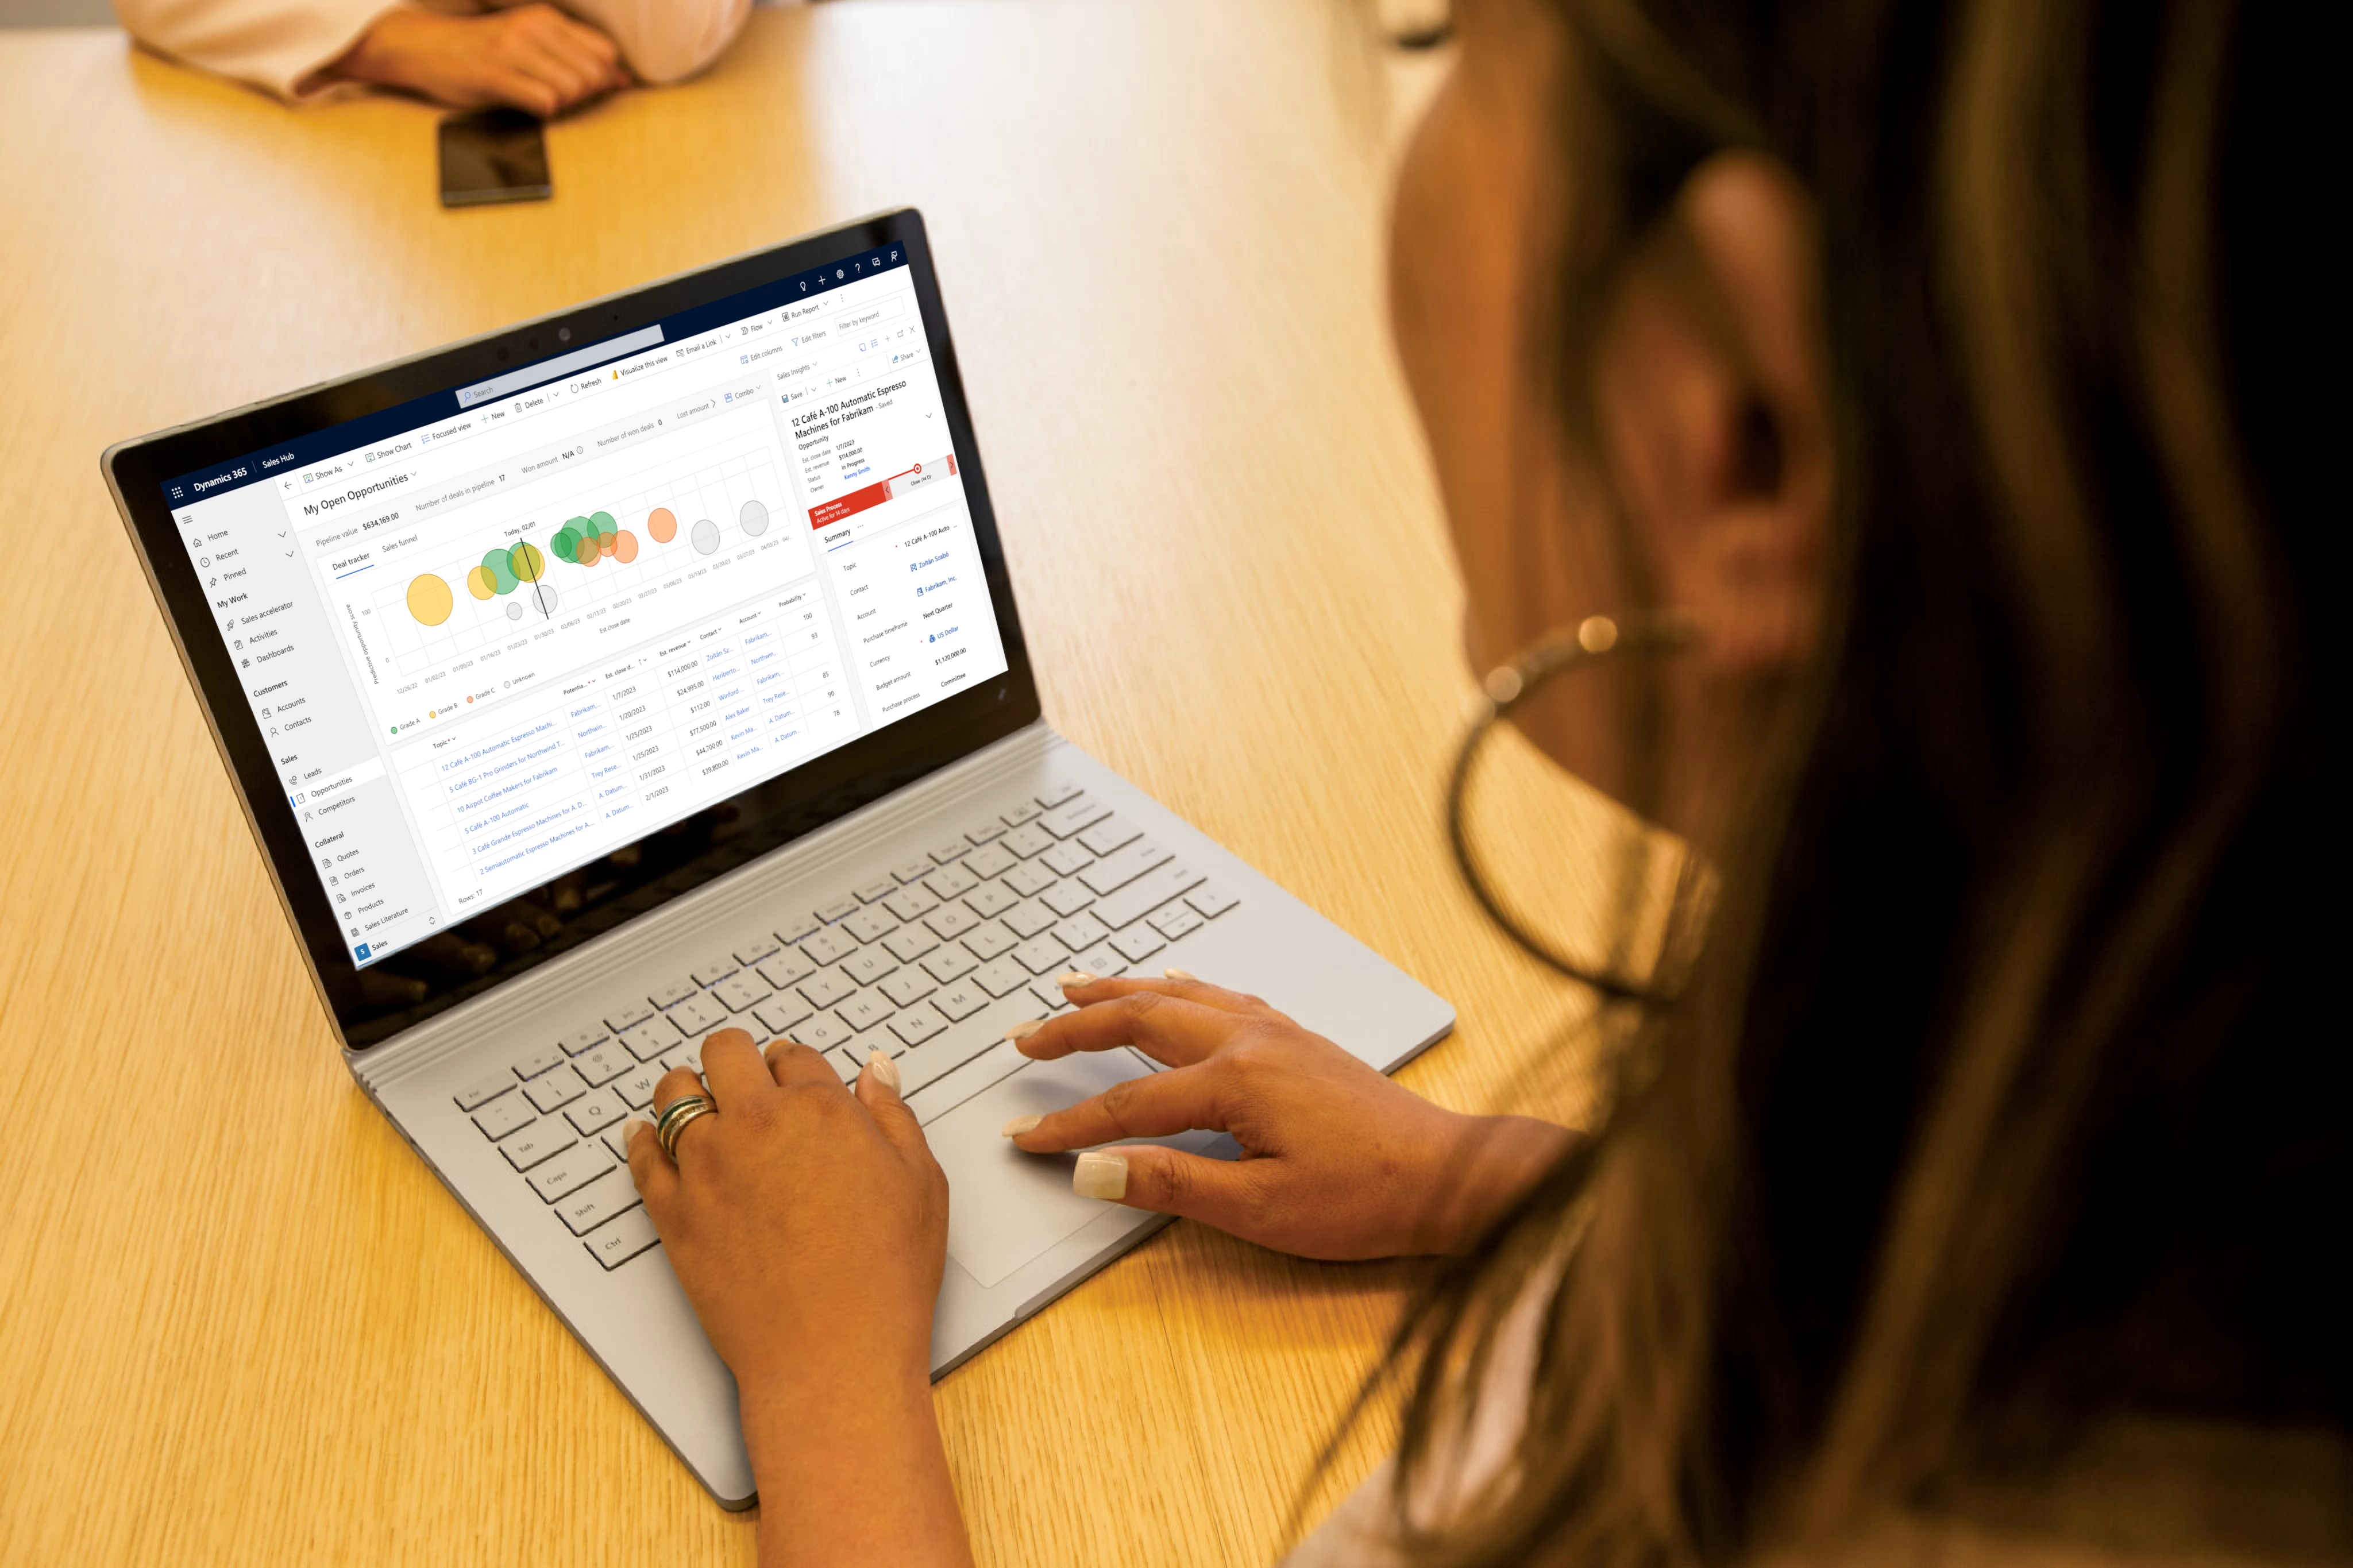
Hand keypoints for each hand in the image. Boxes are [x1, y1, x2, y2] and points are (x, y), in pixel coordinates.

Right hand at [329, 5, 629, 116]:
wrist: (425, 46)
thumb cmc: (483, 49)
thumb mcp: (531, 43)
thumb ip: (574, 57)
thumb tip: (622, 80)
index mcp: (546, 18)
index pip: (604, 53)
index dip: (602, 77)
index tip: (583, 88)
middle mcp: (533, 29)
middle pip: (592, 74)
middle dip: (585, 94)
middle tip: (560, 97)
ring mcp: (513, 50)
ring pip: (573, 88)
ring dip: (564, 103)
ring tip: (540, 99)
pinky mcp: (495, 74)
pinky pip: (545, 101)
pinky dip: (544, 110)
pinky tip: (528, 105)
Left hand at [627, 1031, 971, 1567]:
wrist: (831, 1354)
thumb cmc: (885, 1277)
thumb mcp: (921, 1184)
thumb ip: (895, 1117)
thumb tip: (874, 1073)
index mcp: (821, 1110)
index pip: (795, 1056)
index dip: (795, 1064)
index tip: (793, 1077)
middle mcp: (757, 1125)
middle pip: (726, 1053)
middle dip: (736, 1059)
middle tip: (743, 1077)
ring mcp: (707, 1166)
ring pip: (674, 1092)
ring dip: (686, 1088)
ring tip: (695, 1100)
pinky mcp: (673, 1212)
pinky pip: (642, 1156)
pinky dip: (641, 1139)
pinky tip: (645, 1135)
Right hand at [1006, 973, 1575, 1258]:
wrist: (1447, 1174)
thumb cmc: (1365, 1197)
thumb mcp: (1261, 1209)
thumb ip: (1171, 1184)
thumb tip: (1093, 1169)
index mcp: (1236, 1081)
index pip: (1127, 1103)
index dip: (1069, 1125)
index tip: (1023, 1137)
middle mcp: (1251, 1039)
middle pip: (1141, 1019)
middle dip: (1076, 1027)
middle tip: (1026, 1036)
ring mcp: (1277, 1031)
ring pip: (1179, 995)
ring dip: (1121, 990)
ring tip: (1073, 986)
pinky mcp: (1297, 1038)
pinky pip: (1219, 994)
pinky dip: (1177, 987)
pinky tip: (1169, 985)